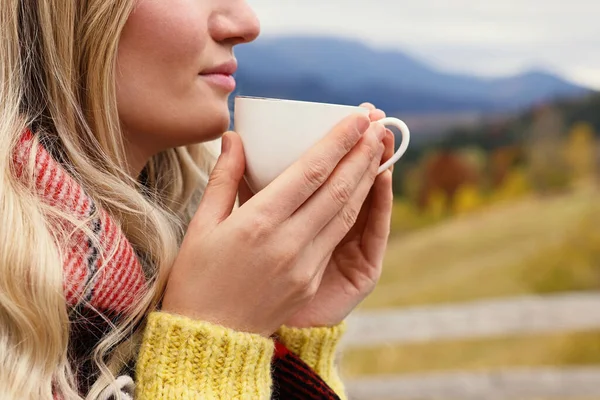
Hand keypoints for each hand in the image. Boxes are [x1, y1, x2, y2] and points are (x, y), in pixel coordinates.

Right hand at [162, 112, 387, 336]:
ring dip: (366, 179)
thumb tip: (235, 137)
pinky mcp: (310, 280)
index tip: (358, 117)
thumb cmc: (197, 278)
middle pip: (338, 190)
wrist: (211, 337)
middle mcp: (287, 243)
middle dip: (362, 153)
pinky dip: (355, 210)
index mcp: (257, 224)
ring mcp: (304, 265)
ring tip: (378, 151)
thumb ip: (225, 178)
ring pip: (345, 213)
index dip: (338, 141)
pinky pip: (337, 237)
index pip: (310, 172)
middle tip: (379, 124)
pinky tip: (361, 191)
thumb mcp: (202, 224)